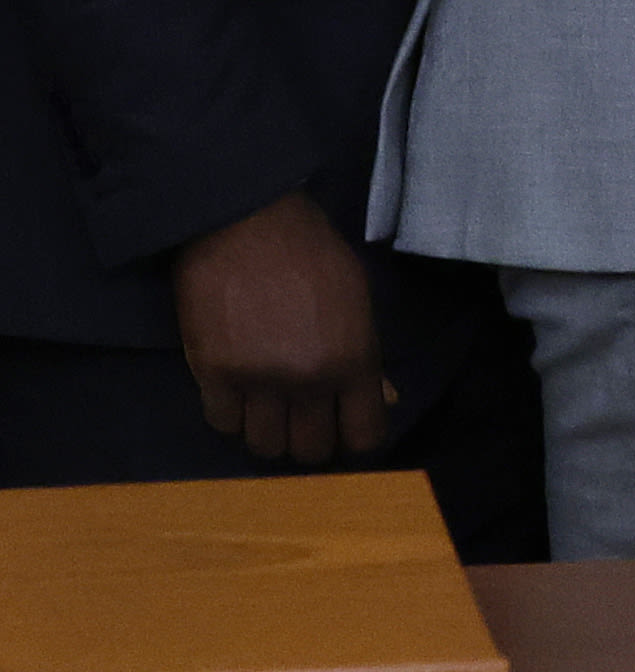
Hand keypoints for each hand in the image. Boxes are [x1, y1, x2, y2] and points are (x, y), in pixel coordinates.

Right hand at [170, 192, 390, 467]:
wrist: (247, 222)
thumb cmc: (312, 254)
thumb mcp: (357, 300)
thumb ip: (368, 357)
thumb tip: (385, 400)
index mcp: (353, 359)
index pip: (364, 435)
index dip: (356, 439)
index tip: (345, 430)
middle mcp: (308, 380)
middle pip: (309, 450)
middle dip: (310, 440)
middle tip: (304, 420)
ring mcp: (258, 380)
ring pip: (264, 445)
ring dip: (268, 432)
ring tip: (269, 408)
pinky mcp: (212, 373)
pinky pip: (223, 422)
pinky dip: (231, 415)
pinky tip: (237, 394)